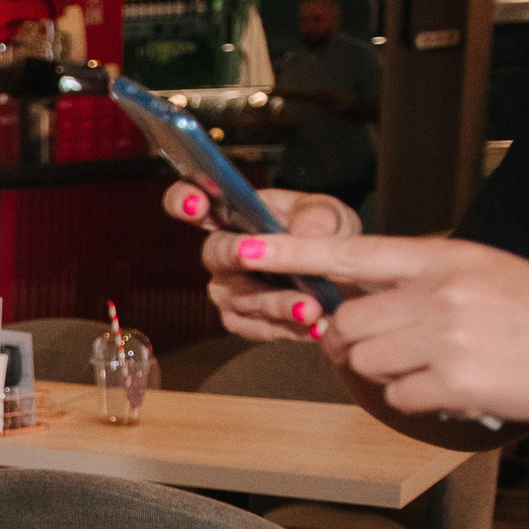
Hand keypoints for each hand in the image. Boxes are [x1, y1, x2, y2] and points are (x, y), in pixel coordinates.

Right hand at [163, 180, 359, 341]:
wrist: (345, 277)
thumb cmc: (327, 234)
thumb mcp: (330, 214)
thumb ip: (317, 218)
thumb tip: (301, 233)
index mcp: (235, 214)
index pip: (190, 199)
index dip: (183, 200)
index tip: (197, 205)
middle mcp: (222, 252)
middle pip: (214, 253)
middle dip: (234, 254)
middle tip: (251, 255)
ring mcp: (227, 288)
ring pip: (240, 297)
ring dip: (277, 303)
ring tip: (312, 309)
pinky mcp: (241, 321)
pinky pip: (254, 328)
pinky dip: (286, 329)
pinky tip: (314, 328)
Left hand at [222, 231, 528, 424]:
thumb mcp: (483, 276)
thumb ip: (419, 283)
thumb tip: (354, 308)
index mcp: (447, 258)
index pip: (353, 250)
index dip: (291, 251)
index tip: (242, 248)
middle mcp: (442, 292)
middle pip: (347, 322)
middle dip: (354, 342)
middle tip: (394, 347)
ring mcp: (448, 336)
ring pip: (363, 361)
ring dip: (387, 372)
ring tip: (436, 365)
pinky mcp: (455, 379)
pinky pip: (396, 396)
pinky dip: (418, 400)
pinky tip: (456, 387)